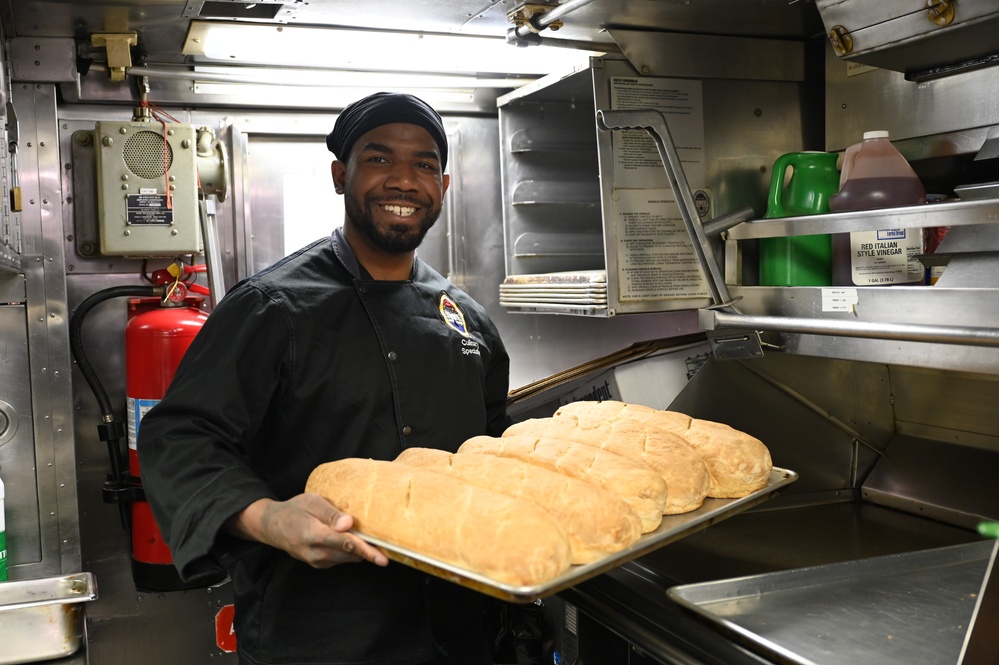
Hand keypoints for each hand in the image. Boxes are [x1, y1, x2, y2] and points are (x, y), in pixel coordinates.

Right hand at [226, 494, 388, 568]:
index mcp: (314, 534)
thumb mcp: (312, 503)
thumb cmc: (295, 509)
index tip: (383, 558)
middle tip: (384, 541)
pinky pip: (340, 560)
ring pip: (347, 559)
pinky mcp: (318, 564)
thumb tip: (349, 524)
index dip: (367, 551)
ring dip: (359, 551)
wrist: (273, 526)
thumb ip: (331, 514)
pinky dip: (349, 552)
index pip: (346, 544)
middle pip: (350, 554)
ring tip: (366, 536)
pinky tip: (349, 540)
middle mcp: (316, 553)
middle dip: (368, 550)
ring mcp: (316, 561)